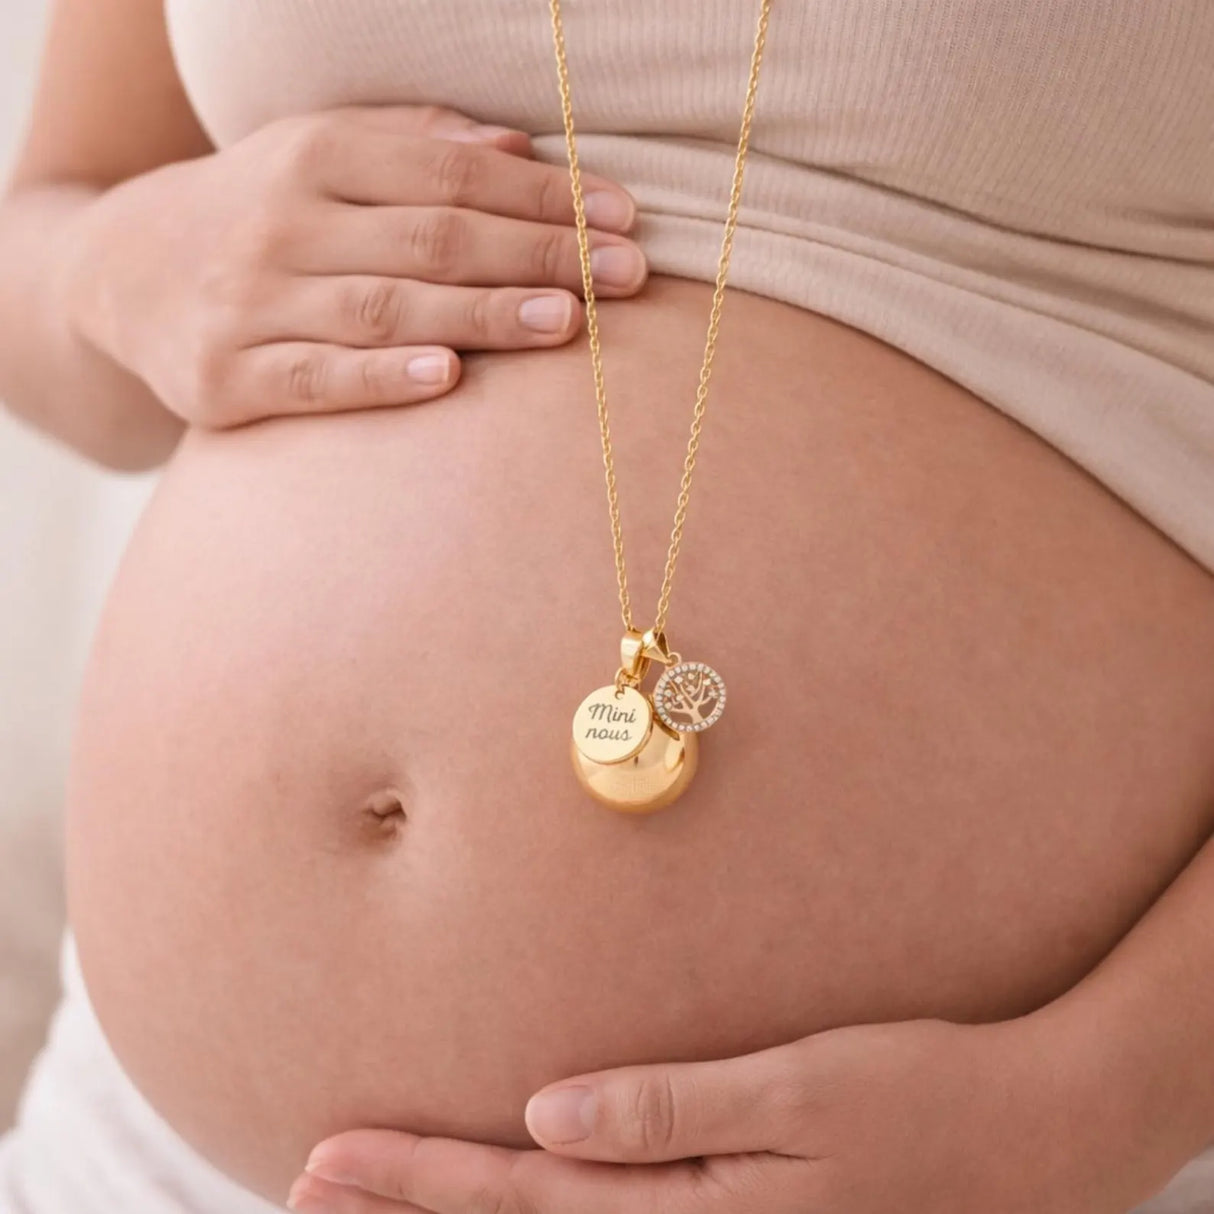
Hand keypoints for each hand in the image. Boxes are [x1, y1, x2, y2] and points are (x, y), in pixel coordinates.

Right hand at [63, 104, 643, 427]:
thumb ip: (416, 145)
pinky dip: (384, 379)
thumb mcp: (320, 152)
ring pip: (388, 306)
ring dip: (483, 313)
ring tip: (568, 321)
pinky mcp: (227, 377)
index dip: (546, 197)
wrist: (118, 270)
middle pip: (435, 237)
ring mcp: (252, 300)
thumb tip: (521, 149)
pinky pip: (318, 378)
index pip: (454, 173)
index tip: (625, 219)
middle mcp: (284, 220)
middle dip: (541, 253)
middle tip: (627, 276)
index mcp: (318, 153)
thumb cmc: (254, 211)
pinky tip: (449, 379)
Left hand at [288, 1017, 1132, 1213]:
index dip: (420, 1183)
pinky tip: (513, 1193)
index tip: (329, 1160)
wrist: (1030, 1135)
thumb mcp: (801, 1091)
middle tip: (309, 1181)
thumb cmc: (920, 1095)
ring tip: (373, 1195)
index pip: (523, 1204)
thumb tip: (549, 1117)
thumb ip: (672, 1113)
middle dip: (410, 1207)